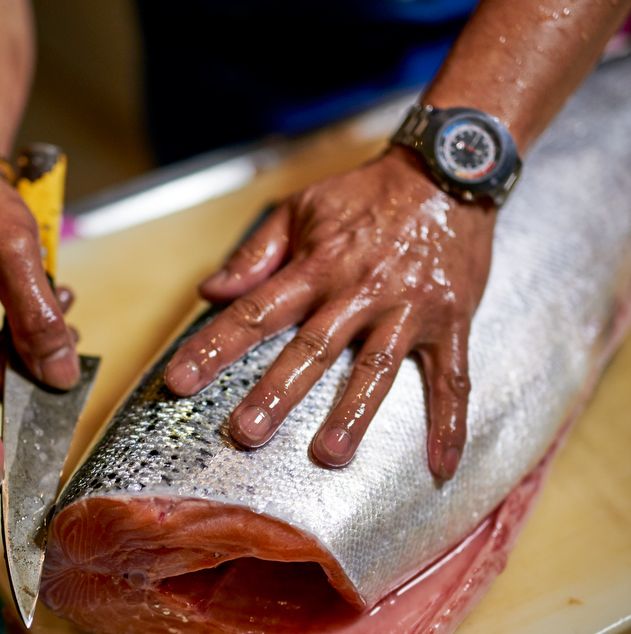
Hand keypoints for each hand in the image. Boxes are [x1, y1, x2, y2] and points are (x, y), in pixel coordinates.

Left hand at [165, 146, 495, 477]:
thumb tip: (210, 290)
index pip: (255, 311)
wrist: (448, 170)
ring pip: (376, 368)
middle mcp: (359, 291)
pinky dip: (450, 422)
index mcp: (317, 266)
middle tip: (248, 432)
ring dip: (352, 414)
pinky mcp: (451, 321)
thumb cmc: (368, 194)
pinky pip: (452, 378)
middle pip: (312, 348)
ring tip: (330, 455)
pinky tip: (441, 464)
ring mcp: (407, 309)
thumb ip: (255, 253)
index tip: (180, 381)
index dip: (215, 346)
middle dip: (278, 391)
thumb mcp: (303, 208)